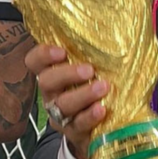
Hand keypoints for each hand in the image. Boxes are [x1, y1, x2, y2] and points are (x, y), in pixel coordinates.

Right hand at [24, 44, 107, 158]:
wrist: (104, 126)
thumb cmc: (100, 87)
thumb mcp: (97, 67)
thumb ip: (100, 51)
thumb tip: (122, 27)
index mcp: (54, 72)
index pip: (35, 61)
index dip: (43, 54)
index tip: (62, 51)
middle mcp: (52, 93)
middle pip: (46, 81)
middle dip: (66, 74)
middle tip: (89, 70)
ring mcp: (60, 114)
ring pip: (62, 104)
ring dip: (82, 95)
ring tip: (103, 88)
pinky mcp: (73, 131)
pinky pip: (78, 124)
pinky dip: (89, 116)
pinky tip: (102, 109)